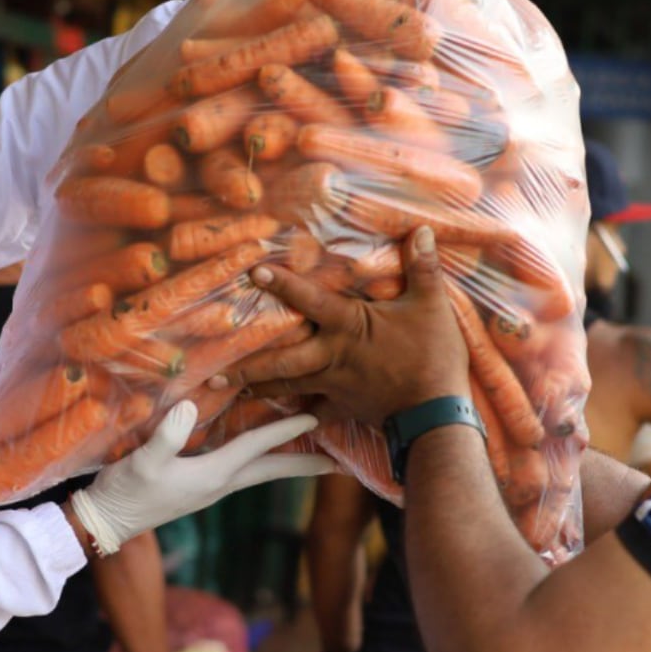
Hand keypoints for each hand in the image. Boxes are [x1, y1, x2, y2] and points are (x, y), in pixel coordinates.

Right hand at [72, 401, 332, 555]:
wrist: (105, 522)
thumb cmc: (124, 492)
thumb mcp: (143, 462)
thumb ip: (167, 437)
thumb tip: (191, 408)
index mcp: (213, 475)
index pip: (257, 448)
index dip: (286, 430)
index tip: (316, 416)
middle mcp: (219, 483)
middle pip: (272, 470)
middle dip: (306, 464)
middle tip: (340, 460)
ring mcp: (211, 487)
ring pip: (260, 471)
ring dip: (288, 462)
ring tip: (313, 453)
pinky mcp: (199, 486)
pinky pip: (242, 470)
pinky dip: (261, 460)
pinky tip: (261, 452)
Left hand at [213, 228, 470, 424]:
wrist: (436, 412)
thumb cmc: (432, 356)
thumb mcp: (431, 306)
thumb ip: (422, 267)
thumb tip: (420, 229)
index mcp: (347, 326)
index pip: (309, 300)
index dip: (282, 284)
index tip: (253, 271)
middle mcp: (331, 356)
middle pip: (281, 360)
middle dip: (246, 365)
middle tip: (214, 371)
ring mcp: (334, 386)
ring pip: (288, 387)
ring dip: (259, 388)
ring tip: (231, 389)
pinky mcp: (343, 409)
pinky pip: (313, 415)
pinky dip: (294, 418)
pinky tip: (278, 422)